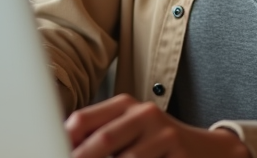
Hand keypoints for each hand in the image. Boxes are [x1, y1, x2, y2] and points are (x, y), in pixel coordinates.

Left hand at [66, 94, 249, 157]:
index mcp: (125, 105)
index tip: (48, 150)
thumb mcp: (129, 129)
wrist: (208, 150)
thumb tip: (61, 140)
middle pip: (103, 140)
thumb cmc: (157, 141)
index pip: (85, 119)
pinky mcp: (178, 155)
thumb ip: (99, 132)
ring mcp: (164, 135)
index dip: (65, 139)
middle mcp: (144, 114)